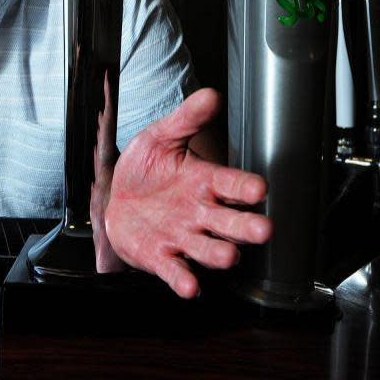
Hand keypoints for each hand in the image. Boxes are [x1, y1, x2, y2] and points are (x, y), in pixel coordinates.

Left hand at [101, 88, 271, 298]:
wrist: (116, 199)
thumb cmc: (146, 169)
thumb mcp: (161, 137)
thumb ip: (186, 119)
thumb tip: (210, 94)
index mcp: (204, 182)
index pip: (233, 184)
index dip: (246, 186)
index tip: (260, 187)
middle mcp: (200, 213)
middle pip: (231, 222)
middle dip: (247, 227)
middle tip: (263, 229)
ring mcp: (182, 237)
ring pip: (208, 249)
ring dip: (218, 253)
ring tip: (228, 255)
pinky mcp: (161, 257)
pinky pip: (176, 270)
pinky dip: (183, 279)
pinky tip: (189, 284)